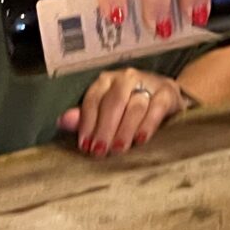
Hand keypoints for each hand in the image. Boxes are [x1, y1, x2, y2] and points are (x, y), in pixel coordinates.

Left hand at [56, 69, 188, 156]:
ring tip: (118, 149)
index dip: (87, 123)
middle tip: (100, 151)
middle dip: (105, 129)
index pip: (93, 100)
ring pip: (134, 106)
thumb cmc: (131, 104)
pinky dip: (148, 125)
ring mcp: (148, 82)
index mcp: (106, 81)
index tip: (84, 145)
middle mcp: (126, 78)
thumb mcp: (107, 110)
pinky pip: (156, 108)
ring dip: (124, 130)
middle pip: (113, 103)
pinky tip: (140, 139)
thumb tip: (62, 122)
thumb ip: (86, 117)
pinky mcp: (167, 92)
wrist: (167, 94)